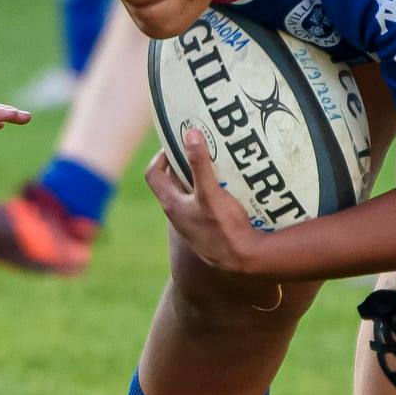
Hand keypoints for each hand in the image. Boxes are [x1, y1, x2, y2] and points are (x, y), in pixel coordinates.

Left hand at [144, 128, 259, 273]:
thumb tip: (190, 134)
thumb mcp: (210, 192)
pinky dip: (210, 191)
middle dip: (185, 163)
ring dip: (200, 177)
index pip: (153, 174)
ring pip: (190, 193)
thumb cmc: (223, 227)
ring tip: (217, 163)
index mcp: (171, 204)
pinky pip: (203, 204)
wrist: (242, 260)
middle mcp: (177, 214)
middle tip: (201, 148)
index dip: (161, 156)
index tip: (177, 143)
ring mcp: (192, 222)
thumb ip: (199, 164)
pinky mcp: (207, 228)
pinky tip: (229, 186)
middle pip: (173, 181)